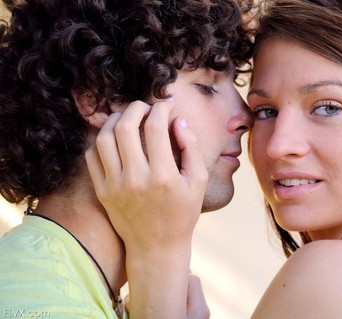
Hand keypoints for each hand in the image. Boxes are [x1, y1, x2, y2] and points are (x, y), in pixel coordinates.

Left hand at [86, 99, 207, 317]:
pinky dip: (100, 140)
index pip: (155, 127)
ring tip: (127, 117)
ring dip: (115, 120)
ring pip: (104, 138)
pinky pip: (92, 156)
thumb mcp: (199, 182)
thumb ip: (192, 148)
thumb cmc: (182, 213)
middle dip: (136, 107)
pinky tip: (114, 137)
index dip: (161, 108)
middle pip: (126, 126)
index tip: (166, 105)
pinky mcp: (102, 191)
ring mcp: (114, 185)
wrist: (156, 246)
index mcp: (163, 176)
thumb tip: (178, 120)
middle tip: (146, 107)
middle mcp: (135, 179)